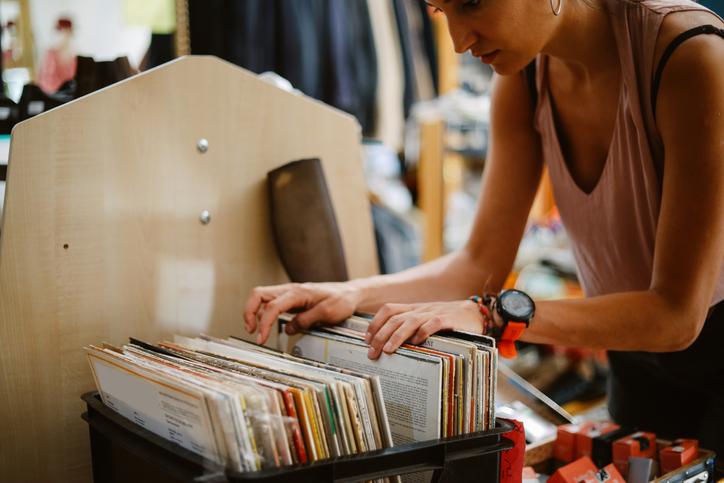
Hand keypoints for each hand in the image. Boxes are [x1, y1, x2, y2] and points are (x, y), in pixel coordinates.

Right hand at [244, 282, 360, 344]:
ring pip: (262, 297)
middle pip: (258, 294)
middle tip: (251, 331)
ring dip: (255, 313)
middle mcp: (290, 290)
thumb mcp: (328, 313)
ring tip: (258, 331)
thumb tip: (288, 329)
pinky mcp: (291, 299)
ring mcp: (289, 294)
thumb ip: (306, 320)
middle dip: (249, 312)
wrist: (351, 294)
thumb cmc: (342, 301)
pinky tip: (268, 325)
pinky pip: (271, 303)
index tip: (261, 339)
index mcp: (297, 292)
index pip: (271, 306)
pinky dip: (264, 313)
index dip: (263, 323)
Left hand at [365, 301, 484, 358]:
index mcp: (413, 309)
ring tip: (387, 350)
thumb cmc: (447, 321)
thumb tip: (387, 345)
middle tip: (372, 352)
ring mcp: (433, 313)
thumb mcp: (425, 321)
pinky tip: (416, 343)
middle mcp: (420, 309)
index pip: (388, 310)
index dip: (375, 323)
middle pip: (395, 318)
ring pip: (410, 321)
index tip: (366, 339)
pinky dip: (423, 333)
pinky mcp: (448, 319)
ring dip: (396, 336)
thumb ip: (410, 328)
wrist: (474, 313)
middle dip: (380, 335)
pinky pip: (432, 324)